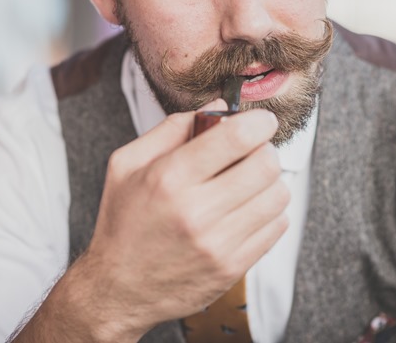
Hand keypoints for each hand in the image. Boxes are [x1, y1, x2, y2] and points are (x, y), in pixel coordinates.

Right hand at [77, 99, 289, 338]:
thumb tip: (218, 107)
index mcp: (169, 178)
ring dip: (269, 182)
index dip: (258, 123)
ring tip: (247, 183)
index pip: (235, 138)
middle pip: (265, 164)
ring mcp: (217, 244)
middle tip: (251, 153)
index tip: (261, 121)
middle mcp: (195, 212)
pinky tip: (245, 210)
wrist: (118, 287)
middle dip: (264, 150)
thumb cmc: (123, 222)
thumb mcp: (127, 165)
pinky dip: (268, 212)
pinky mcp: (232, 267)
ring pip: (277, 196)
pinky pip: (276, 227)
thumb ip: (171, 129)